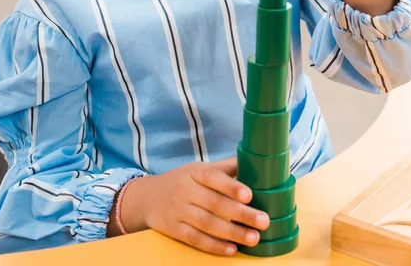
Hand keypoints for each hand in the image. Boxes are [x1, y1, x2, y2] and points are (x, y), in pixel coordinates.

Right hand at [119, 158, 269, 255]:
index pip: (214, 178)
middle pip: (215, 203)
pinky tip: (231, 249)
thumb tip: (254, 160)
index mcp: (195, 172)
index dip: (231, 186)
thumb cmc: (182, 181)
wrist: (147, 197)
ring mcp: (178, 210)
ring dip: (232, 232)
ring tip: (253, 238)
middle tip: (263, 221)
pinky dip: (213, 245)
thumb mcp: (199, 169)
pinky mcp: (172, 229)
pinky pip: (195, 239)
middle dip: (241, 214)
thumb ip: (225, 168)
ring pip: (207, 223)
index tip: (249, 195)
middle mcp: (185, 190)